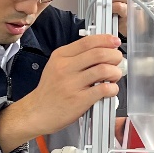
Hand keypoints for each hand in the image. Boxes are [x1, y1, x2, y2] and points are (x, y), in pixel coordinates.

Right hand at [0, 34, 122, 152]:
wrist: (36, 112)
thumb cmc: (50, 91)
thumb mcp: (56, 66)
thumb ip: (75, 57)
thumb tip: (101, 50)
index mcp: (61, 56)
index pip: (88, 41)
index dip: (106, 40)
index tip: (115, 42)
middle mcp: (65, 68)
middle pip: (99, 54)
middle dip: (115, 56)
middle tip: (117, 61)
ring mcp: (72, 84)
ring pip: (103, 70)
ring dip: (115, 72)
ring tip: (114, 76)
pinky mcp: (79, 100)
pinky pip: (103, 89)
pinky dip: (113, 88)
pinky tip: (111, 90)